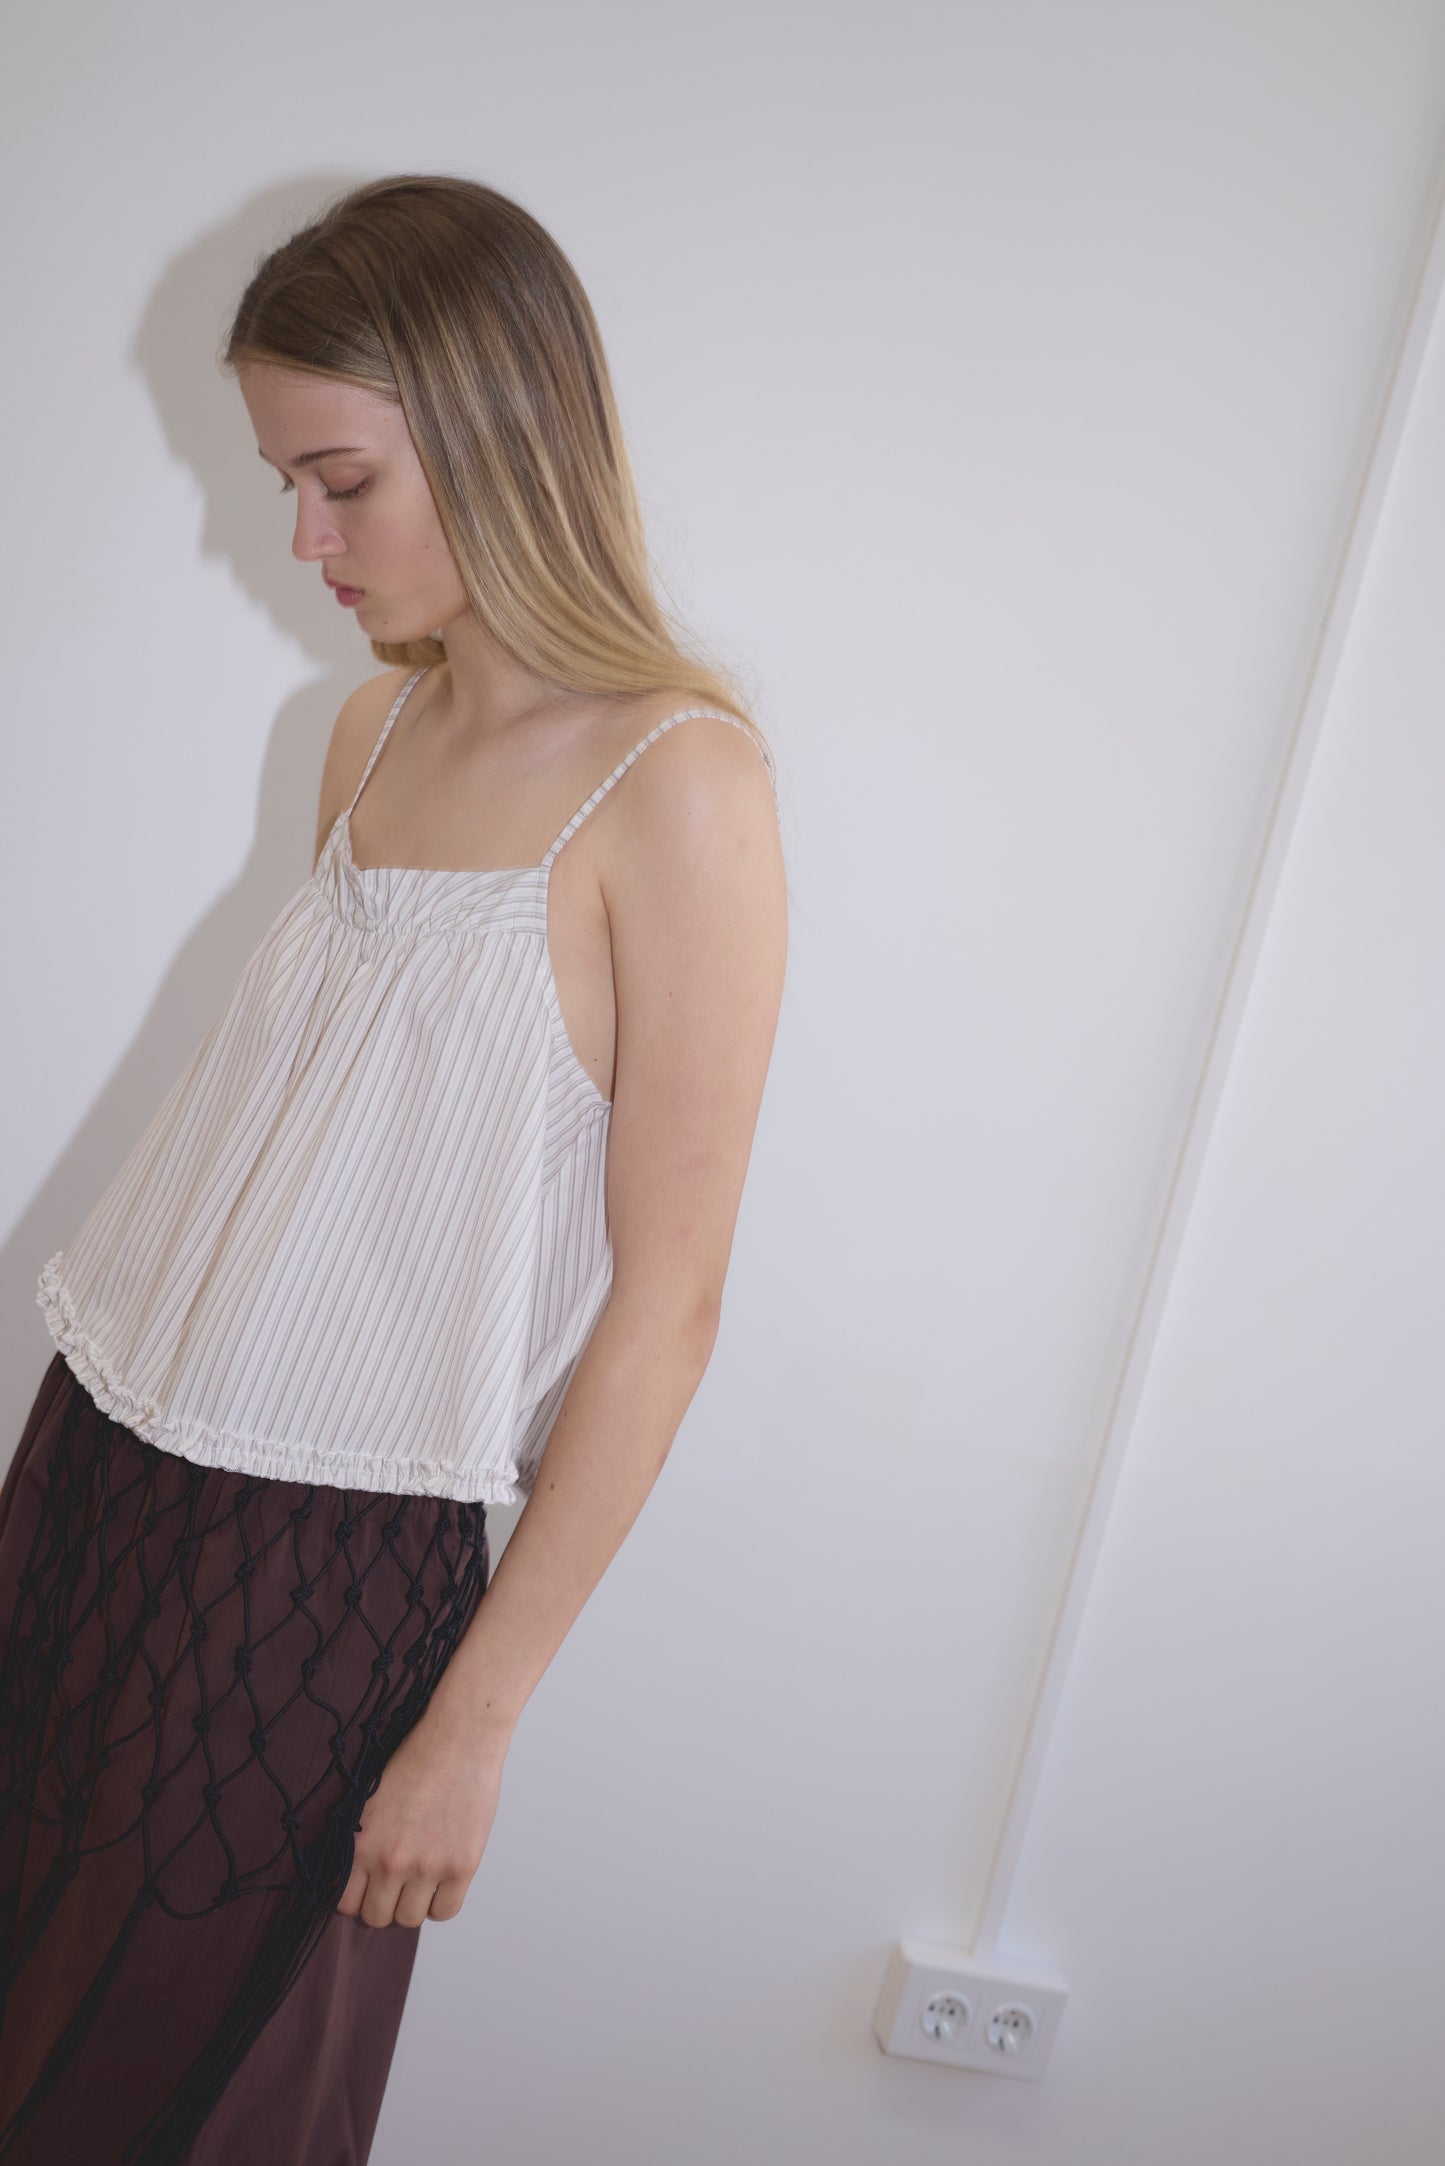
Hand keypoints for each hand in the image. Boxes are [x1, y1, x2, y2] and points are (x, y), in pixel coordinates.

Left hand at [334, 1708, 506, 1928]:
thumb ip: (362, 1841)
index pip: (345, 1903)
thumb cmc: (416, 1758)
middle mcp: (389, 1861)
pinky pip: (444, 1912)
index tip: (368, 1887)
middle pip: (376, 1917)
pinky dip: (441, 1902)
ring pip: (408, 1919)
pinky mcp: (460, 1867)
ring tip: (421, 1878)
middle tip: (396, 1883)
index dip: (357, 1897)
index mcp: (360, 1843)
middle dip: (384, 1903)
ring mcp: (426, 1867)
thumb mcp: (371, 1799)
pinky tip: (442, 1880)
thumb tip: (357, 1878)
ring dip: (412, 1904)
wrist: (460, 1737)